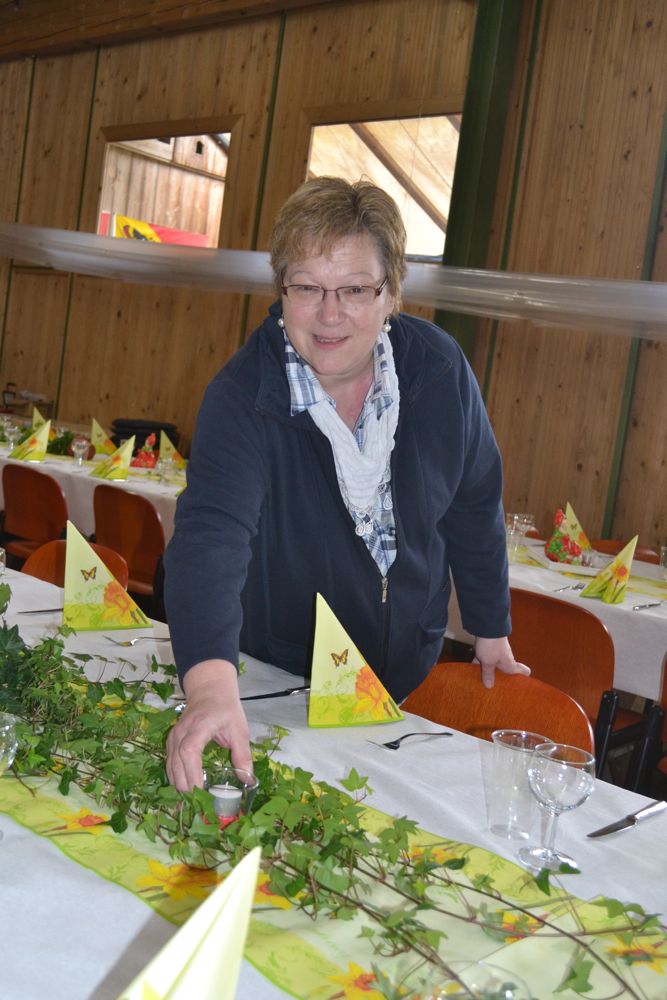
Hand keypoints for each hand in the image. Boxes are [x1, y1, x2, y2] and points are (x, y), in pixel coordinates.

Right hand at [166, 659, 251, 790]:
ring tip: (192, 803)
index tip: (200, 792)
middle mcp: (181, 732)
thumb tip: (248, 781)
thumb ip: (243, 755)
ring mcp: (173, 736)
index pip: (189, 751)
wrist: (209, 690)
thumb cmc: (226, 709)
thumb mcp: (239, 730)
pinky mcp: (171, 741)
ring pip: (170, 766)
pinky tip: (185, 790)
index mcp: (200, 726)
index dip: (192, 773)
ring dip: (179, 785)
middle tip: (199, 806)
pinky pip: (169, 763)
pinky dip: (175, 778)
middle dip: (185, 787)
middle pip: (176, 763)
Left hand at [473, 636, 529, 688]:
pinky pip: (486, 658)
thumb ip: (488, 674)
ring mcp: (498, 653)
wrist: (486, 626)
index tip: (519, 686)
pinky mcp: (490, 648)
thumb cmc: (491, 645)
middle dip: (500, 679)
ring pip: (494, 665)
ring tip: (480, 681)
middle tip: (493, 688)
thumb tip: (489, 686)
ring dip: (488, 671)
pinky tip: (471, 668)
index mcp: (510, 665)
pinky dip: (480, 663)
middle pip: (507, 671)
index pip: (524, 671)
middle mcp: (506, 659)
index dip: (523, 678)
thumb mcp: (488, 662)